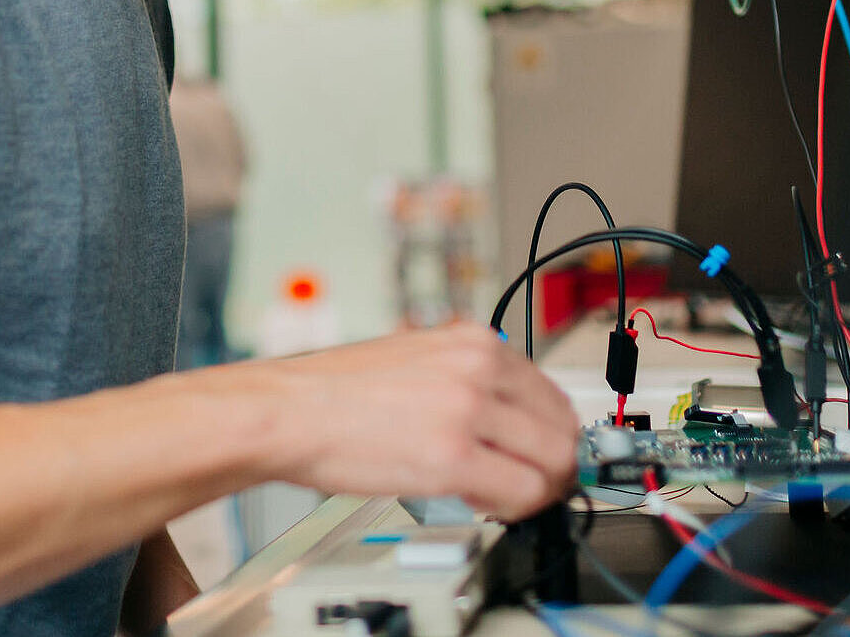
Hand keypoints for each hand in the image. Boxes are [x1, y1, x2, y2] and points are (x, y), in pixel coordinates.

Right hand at [255, 323, 579, 520]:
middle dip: (554, 465)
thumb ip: (466, 376)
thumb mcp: (416, 357)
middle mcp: (478, 366)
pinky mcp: (452, 456)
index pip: (551, 392)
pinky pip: (523, 492)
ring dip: (538, 489)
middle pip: (562, 428)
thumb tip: (504, 414)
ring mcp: (468, 409)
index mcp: (472, 340)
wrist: (287, 410)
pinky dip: (515, 508)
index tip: (540, 456)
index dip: (550, 434)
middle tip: (533, 487)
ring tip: (503, 497)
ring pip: (553, 461)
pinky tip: (486, 505)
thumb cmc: (333, 391)